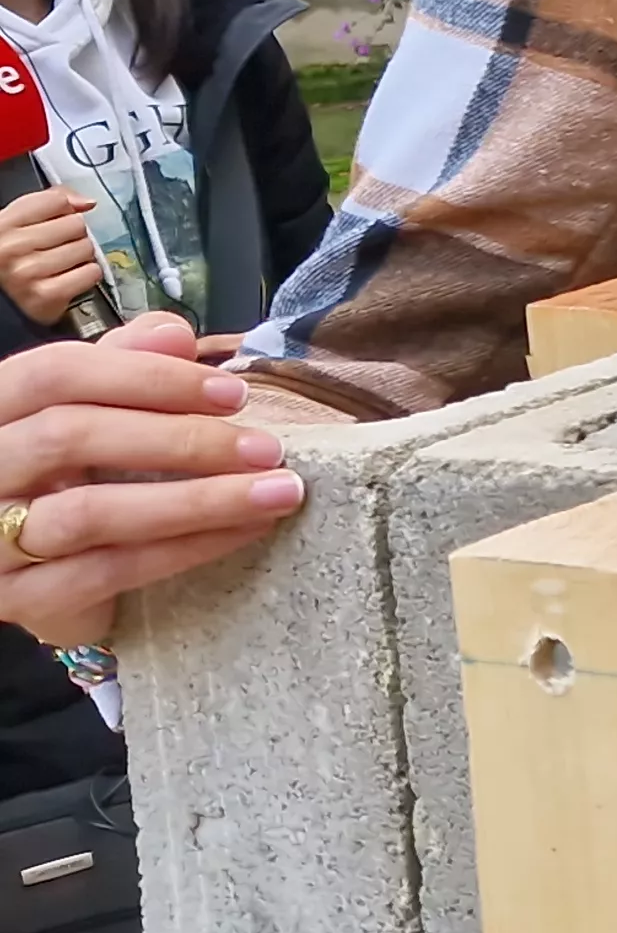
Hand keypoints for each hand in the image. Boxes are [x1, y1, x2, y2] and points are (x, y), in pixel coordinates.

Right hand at [0, 187, 100, 327]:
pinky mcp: (46, 297)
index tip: (55, 222)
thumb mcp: (18, 224)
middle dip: (73, 235)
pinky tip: (68, 278)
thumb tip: (87, 203)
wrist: (2, 301)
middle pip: (76, 224)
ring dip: (81, 257)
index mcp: (2, 226)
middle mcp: (11, 249)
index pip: (56, 200)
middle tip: (56, 248)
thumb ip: (50, 202)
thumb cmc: (12, 259)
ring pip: (86, 249)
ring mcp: (27, 273)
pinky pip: (91, 273)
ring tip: (61, 264)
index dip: (63, 210)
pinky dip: (86, 276)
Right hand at [0, 314, 304, 645]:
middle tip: (266, 448)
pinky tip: (242, 532)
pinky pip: (107, 572)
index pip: (56, 373)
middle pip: (70, 438)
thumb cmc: (68, 472)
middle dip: (181, 440)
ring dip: (196, 501)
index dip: (147, 376)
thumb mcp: (87, 409)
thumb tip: (172, 334)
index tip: (232, 394)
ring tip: (275, 492)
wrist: (33, 568)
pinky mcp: (20, 599)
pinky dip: (184, 549)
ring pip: (90, 513)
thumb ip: (123, 365)